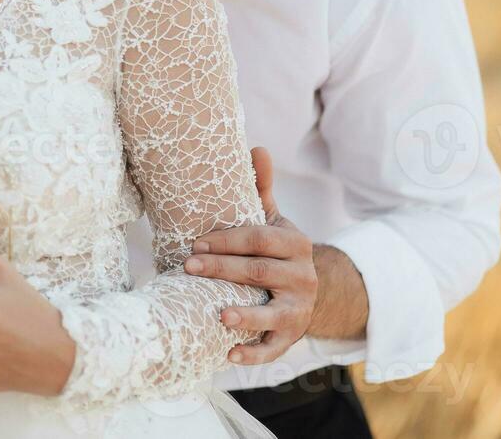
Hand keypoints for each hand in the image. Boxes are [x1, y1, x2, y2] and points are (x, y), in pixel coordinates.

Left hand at [184, 146, 316, 364]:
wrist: (312, 290)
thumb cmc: (278, 250)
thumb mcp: (274, 220)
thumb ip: (261, 189)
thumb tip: (256, 147)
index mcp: (295, 243)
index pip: (258, 239)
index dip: (227, 241)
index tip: (195, 242)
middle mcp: (302, 277)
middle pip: (258, 273)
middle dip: (222, 270)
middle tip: (188, 267)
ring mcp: (299, 310)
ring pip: (272, 315)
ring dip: (246, 317)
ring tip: (220, 315)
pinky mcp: (291, 337)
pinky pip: (273, 349)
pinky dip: (253, 354)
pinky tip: (229, 354)